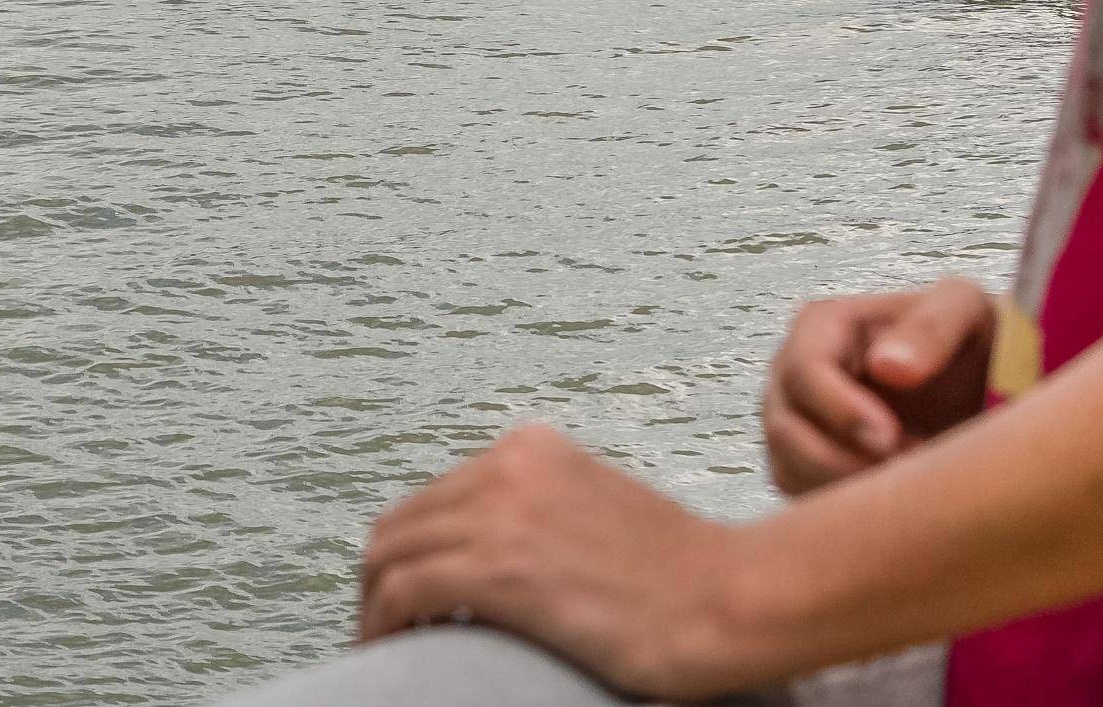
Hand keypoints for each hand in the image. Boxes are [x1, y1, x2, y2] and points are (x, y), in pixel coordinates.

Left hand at [353, 425, 758, 699]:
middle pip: (400, 523)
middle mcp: (507, 466)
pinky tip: (397, 652)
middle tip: (390, 630)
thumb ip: (538, 514)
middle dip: (382, 578)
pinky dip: (385, 624)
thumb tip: (487, 553)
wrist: (726, 597)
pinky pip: (403, 592)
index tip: (409, 598)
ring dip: (376, 606)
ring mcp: (501, 514)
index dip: (410, 552)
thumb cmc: (679, 575)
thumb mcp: (594, 511)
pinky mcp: (498, 569)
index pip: (434, 498)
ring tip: (390, 647)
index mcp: (531, 449)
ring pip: (388, 555)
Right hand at [758, 280, 996, 494]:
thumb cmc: (964, 345)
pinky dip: (845, 505)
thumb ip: (933, 327)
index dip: (841, 409)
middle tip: (909, 468)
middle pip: (786, 429)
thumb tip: (885, 366)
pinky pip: (802, 497)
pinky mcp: (800, 466)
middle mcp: (792, 374)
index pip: (805, 370)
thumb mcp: (966, 312)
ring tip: (910, 478)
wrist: (975, 391)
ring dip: (848, 485)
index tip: (890, 437)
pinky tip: (893, 492)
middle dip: (846, 459)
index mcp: (821, 326)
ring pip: (790, 468)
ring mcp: (790, 422)